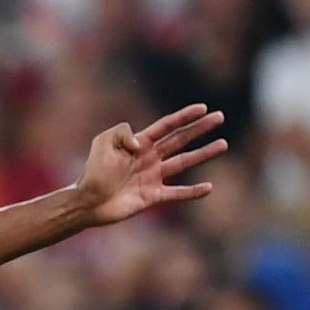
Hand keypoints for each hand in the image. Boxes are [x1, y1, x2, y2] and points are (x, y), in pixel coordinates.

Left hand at [75, 105, 227, 227]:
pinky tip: (209, 188)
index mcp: (139, 144)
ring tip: (223, 144)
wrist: (87, 202)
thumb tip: (141, 142)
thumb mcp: (102, 142)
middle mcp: (149, 159)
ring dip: (204, 153)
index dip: (184, 117)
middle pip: (180, 140)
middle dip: (200, 128)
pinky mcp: (152, 196)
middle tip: (220, 117)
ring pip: (184, 163)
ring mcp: (152, 177)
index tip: (203, 107)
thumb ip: (122, 132)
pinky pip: (177, 193)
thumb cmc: (92, 172)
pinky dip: (193, 191)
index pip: (166, 126)